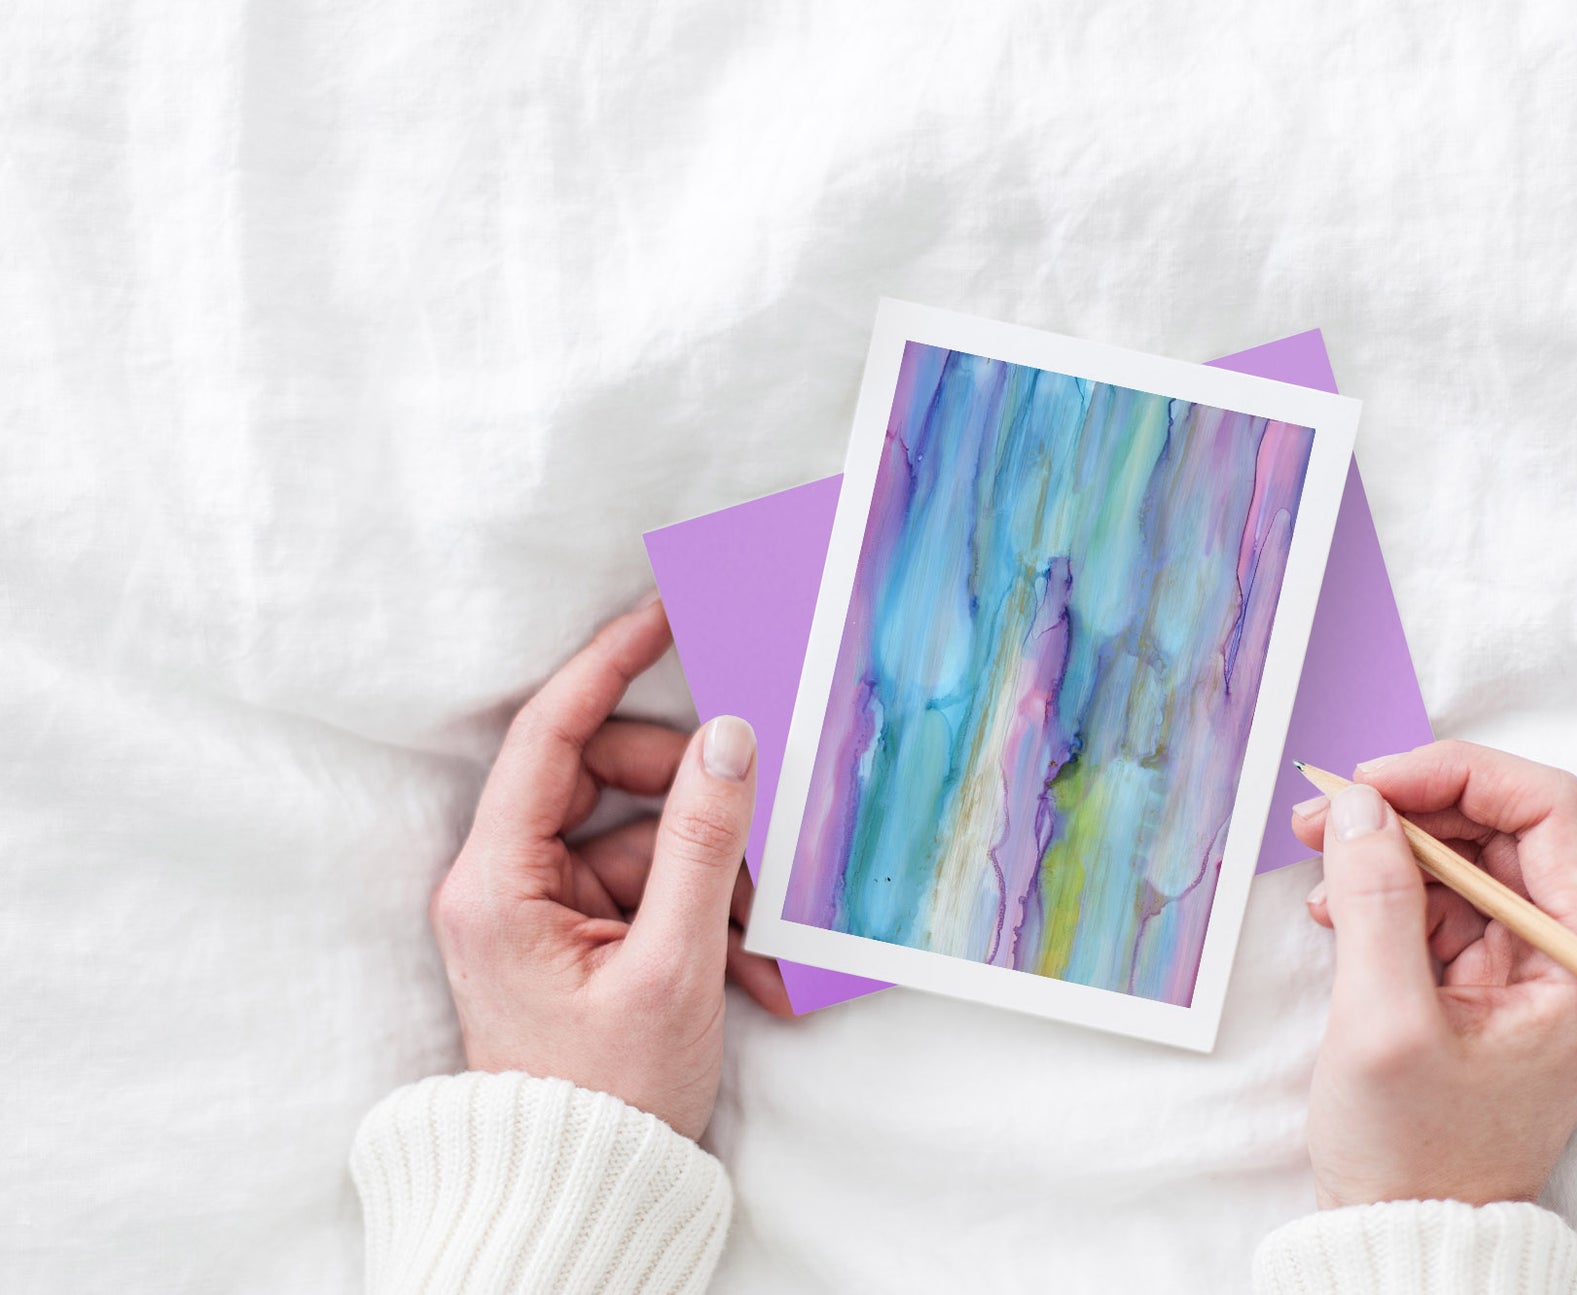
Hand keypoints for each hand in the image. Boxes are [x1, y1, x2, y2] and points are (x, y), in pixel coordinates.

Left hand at [429, 601, 791, 1140]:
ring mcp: (540, 911)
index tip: (664, 616)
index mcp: (497, 880)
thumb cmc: (607, 1096)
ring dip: (714, 875)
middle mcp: (505, 883)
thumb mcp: (673, 964)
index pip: (551, 734)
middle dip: (693, 803)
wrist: (581, 1196)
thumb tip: (730, 738)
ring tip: (764, 937)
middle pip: (607, 782)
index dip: (609, 666)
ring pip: (642, 837)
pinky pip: (650, 890)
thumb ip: (706, 844)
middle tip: (760, 829)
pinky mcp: (575, 938)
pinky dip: (705, 916)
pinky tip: (750, 971)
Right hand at [1289, 740, 1576, 1208]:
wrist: (1410, 1230)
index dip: (1458, 776)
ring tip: (1318, 861)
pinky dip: (1386, 888)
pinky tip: (1336, 909)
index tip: (1372, 782)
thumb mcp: (1384, 1023)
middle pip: (1505, 825)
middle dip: (1411, 806)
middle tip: (1325, 811)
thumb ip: (1375, 901)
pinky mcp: (1488, 977)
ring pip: (1467, 855)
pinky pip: (1441, 897)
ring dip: (1389, 846)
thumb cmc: (1415, 1153)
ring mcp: (1532, 964)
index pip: (1549, 811)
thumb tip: (1357, 805)